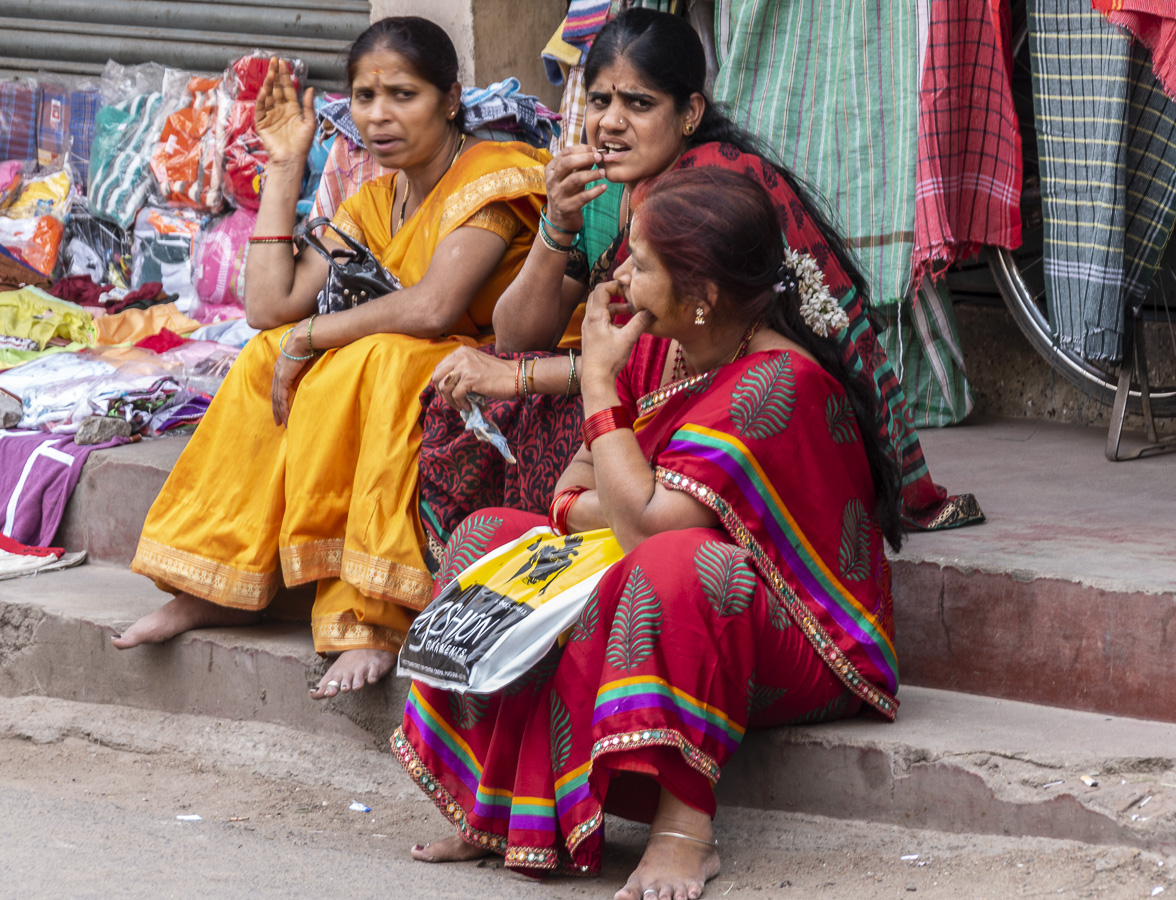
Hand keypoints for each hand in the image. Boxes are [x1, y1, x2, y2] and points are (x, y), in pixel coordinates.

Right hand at [254, 57, 316, 168]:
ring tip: (271, 73)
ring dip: (269, 84)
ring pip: (268, 96)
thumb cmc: (302, 144)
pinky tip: (265, 90)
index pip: (288, 88)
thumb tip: (311, 88)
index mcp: (292, 108)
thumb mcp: (309, 123)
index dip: (286, 76)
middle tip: (274, 60)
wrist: (292, 159)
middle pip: (277, 88)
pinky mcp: (262, 123)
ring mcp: (270, 115)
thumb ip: (309, 106)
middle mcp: (280, 109)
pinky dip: (262, 99)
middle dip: (275, 75)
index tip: (284, 63)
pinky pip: (261, 108)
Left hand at [271, 325, 311, 425]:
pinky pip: (282, 397)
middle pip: (275, 394)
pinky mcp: (284, 378)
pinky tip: (285, 418)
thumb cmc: (311, 344)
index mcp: (283, 365)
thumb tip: (316, 372)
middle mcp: (278, 370)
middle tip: (278, 421)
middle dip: (276, 408)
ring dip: (279, 412)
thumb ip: (309, 367)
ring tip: (282, 424)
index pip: (279, 385)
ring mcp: (280, 374)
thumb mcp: (309, 358)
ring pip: (277, 398)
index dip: (279, 397)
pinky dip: (283, 408)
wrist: (306, 337)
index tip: (281, 407)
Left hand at [431, 347, 516, 411]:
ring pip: (444, 388)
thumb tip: (445, 388)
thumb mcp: (475, 366)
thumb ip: (460, 371)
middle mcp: (460, 356)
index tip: (449, 394)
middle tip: (453, 401)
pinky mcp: (470, 379)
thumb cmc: (498, 374)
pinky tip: (469, 406)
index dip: (441, 384)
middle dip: (442, 393)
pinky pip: (456, 395)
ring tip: (462, 405)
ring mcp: (464, 367)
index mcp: (460, 352)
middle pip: (437, 377)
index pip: (439, 368)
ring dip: (451, 401)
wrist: (515, 376)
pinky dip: (461, 404)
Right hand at [543, 144, 608, 234]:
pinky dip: (595, 191)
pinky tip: (604, 187)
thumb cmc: (568, 193)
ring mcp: (558, 195)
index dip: (581, 149)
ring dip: (592, 174)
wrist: (560, 220)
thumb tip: (595, 153)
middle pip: (567, 163)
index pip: (565, 153)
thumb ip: (580, 165)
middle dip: (585, 158)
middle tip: (599, 158)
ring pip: (575, 179)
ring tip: (603, 173)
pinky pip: (582, 197)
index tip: (595, 149)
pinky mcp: (567, 207)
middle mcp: (552, 181)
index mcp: (551, 169)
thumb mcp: (571, 177)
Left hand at [579, 281, 651, 397]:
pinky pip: (601, 319)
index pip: (601, 288)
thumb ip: (640, 322)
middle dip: (615, 293)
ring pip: (600, 308)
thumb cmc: (609, 359)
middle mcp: (589, 318)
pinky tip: (625, 326)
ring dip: (615, 306)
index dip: (615, 286)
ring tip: (630, 311)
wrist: (595, 378)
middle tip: (629, 297)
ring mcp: (589, 327)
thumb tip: (652, 311)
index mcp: (595, 315)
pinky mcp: (592, 335)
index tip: (629, 291)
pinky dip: (612, 317)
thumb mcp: (628, 338)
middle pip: (598, 295)